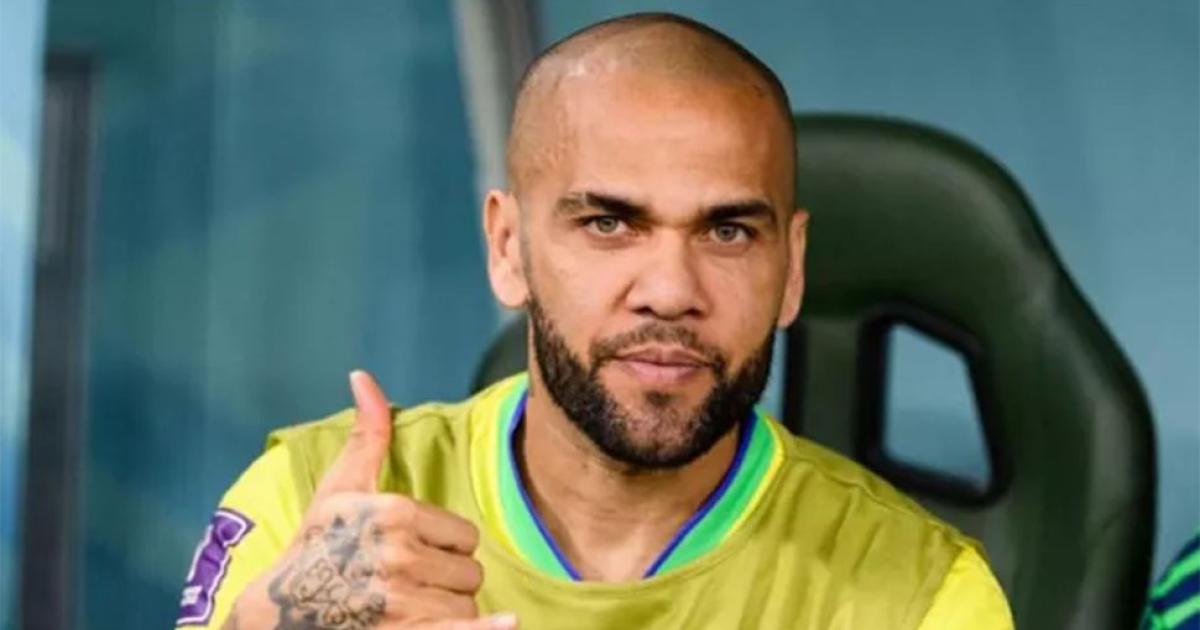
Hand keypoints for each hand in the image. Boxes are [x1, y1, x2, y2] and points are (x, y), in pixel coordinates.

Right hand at [225, 371, 516, 629]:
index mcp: (395, 514)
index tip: (412, 551)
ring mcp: (403, 600)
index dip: (444, 546)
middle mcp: (402, 555)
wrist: (279, 612)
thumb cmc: (315, 546)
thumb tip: (362, 376)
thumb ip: (367, 434)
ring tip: (411, 607)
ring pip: (466, 605)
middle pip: (470, 573)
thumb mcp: (340, 487)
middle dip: (448, 579)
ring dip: (448, 609)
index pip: (465, 535)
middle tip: (410, 583)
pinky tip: (508, 623)